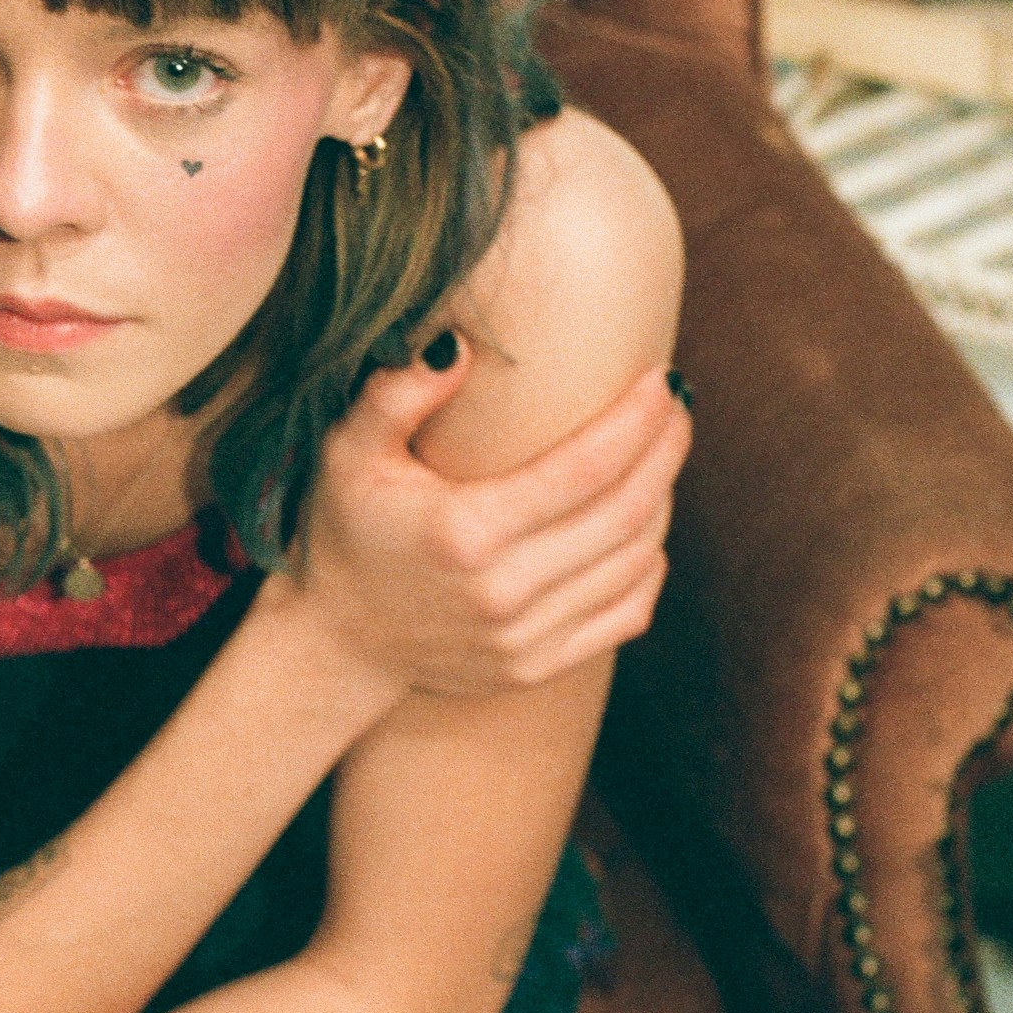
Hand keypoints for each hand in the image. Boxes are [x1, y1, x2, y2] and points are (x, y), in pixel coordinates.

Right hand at [280, 349, 687, 701]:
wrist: (333, 641)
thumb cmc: (343, 530)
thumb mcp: (346, 452)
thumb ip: (393, 394)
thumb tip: (456, 344)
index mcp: (463, 533)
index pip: (586, 470)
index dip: (638, 421)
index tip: (663, 381)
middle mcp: (501, 593)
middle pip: (624, 514)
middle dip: (666, 451)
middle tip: (679, 404)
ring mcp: (523, 640)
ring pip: (635, 562)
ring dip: (662, 501)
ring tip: (661, 455)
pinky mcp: (535, 669)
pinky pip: (626, 614)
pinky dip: (649, 565)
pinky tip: (645, 526)